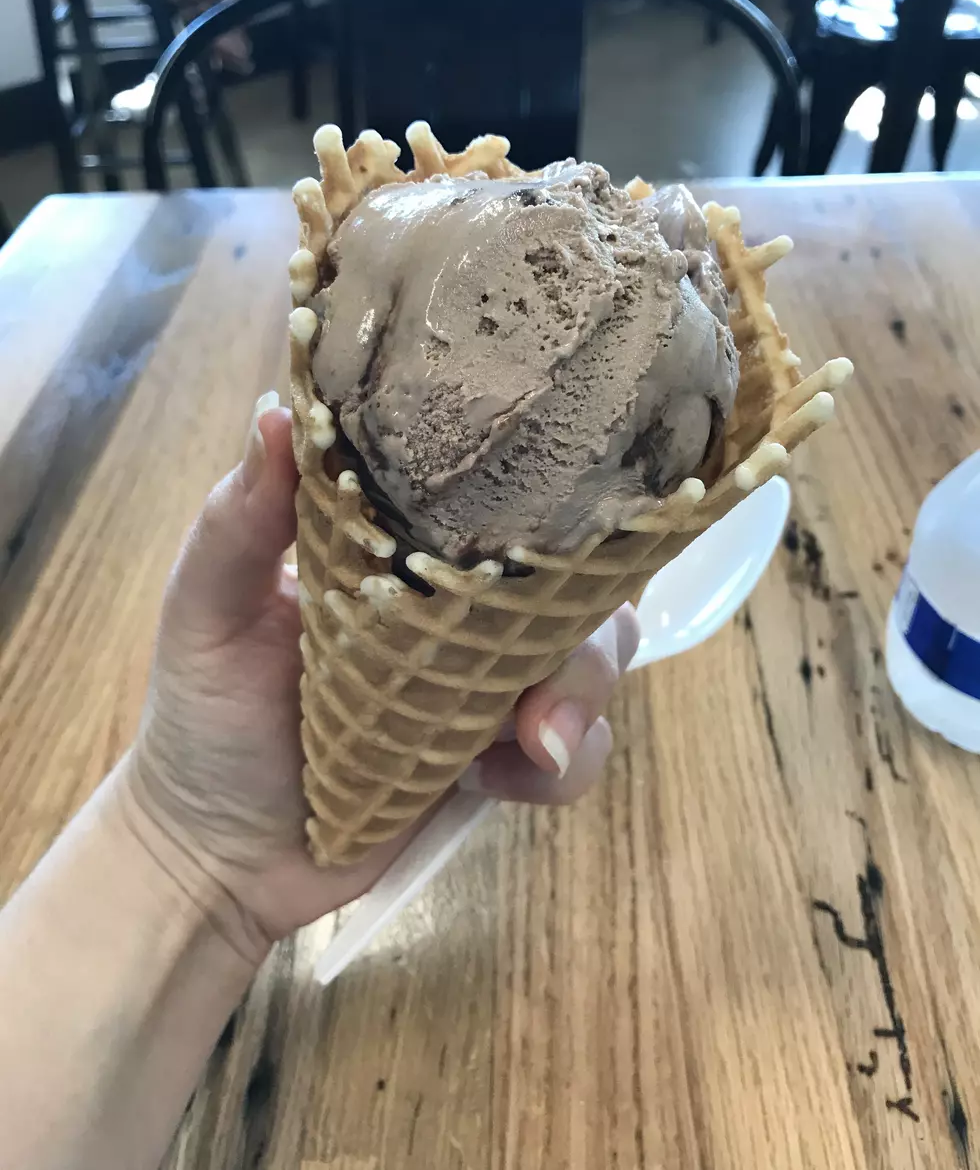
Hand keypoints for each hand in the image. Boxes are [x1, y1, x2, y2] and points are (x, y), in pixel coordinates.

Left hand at [124, 393, 638, 949]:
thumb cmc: (204, 718)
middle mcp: (458, 606)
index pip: (494, 497)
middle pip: (571, 581)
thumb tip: (279, 409)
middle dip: (587, 622)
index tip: (566, 501)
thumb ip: (240, 521)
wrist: (219, 857)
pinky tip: (492, 783)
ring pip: (593, 661)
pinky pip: (572, 755)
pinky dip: (557, 769)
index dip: (545, 493)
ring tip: (532, 740)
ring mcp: (485, 683)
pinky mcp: (498, 760)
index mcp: (400, 549)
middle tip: (547, 673)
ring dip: (583, 696)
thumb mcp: (207, 611)